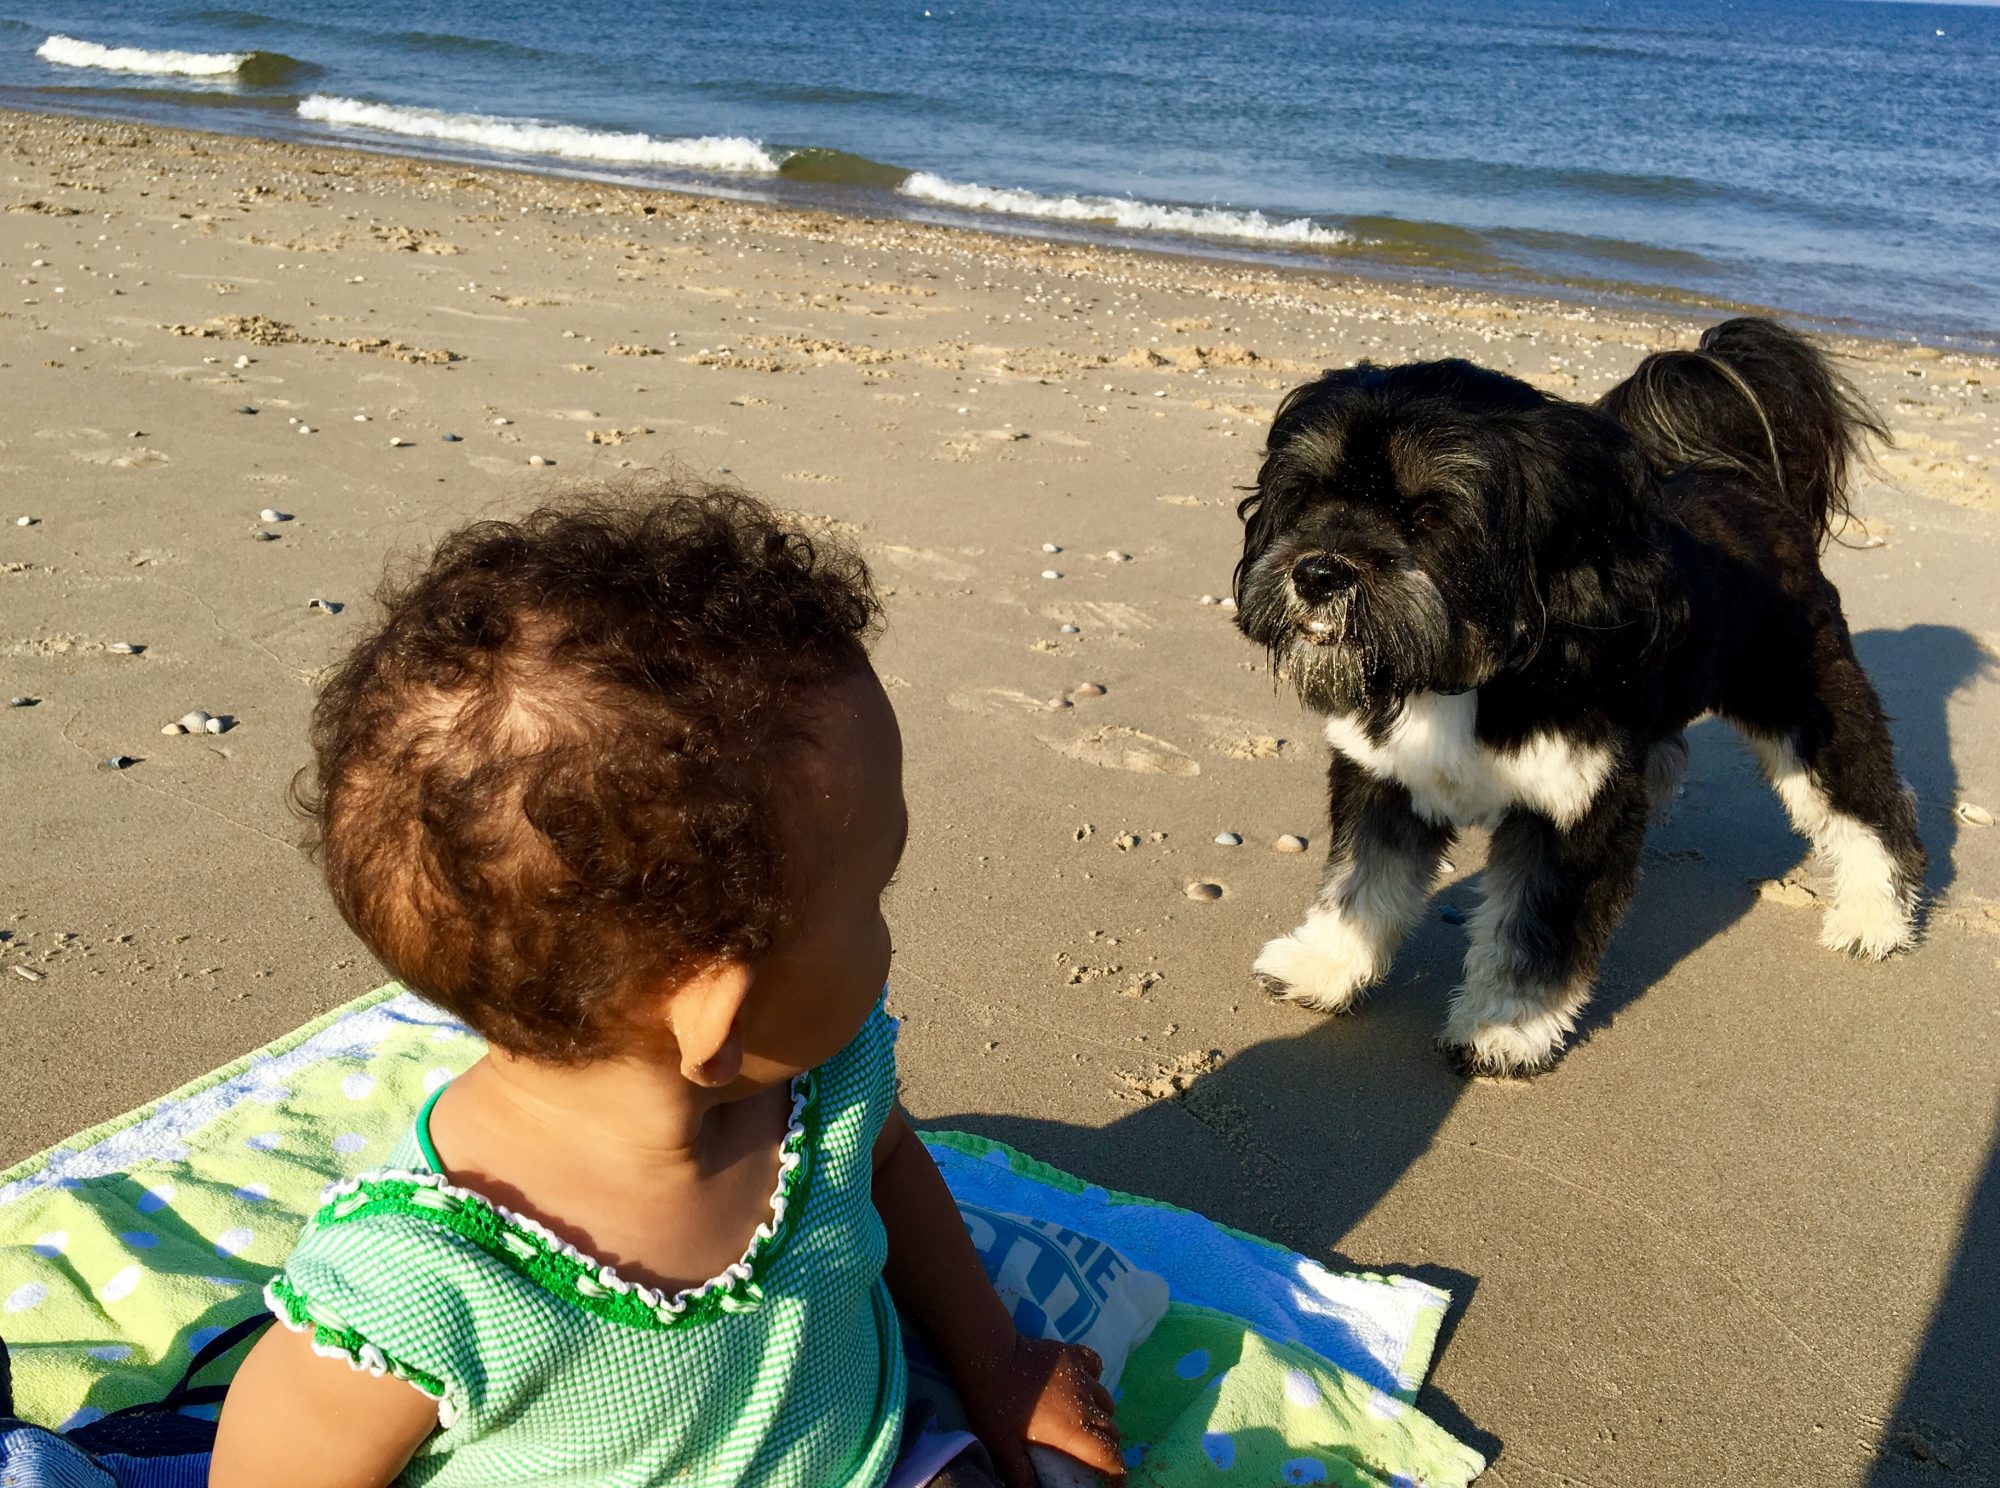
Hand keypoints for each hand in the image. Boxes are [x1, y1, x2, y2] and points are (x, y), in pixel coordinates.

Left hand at [955, 1333, 1124, 1487]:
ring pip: (1107, 1400)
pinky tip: (1081, 1383)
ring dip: (1102, 1414)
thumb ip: (1019, 1473)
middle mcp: (1085, 1404)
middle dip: (1108, 1445)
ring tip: (1085, 1418)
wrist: (991, 1356)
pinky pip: (1096, 1368)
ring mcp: (1082, 1377)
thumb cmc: (995, 1404)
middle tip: (1091, 1450)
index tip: (1112, 1479)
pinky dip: (1095, 1379)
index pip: (1109, 1455)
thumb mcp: (1002, 1446)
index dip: (1116, 1471)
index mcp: (1072, 1431)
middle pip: (1112, 1430)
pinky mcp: (1075, 1354)